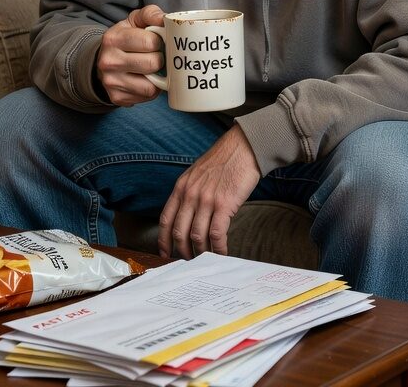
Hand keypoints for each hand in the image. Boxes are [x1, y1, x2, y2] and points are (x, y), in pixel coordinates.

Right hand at [95, 5, 165, 105]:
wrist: (104, 59)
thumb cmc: (127, 37)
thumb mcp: (135, 20)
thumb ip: (151, 14)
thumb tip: (165, 19)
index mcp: (113, 39)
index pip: (151, 42)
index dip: (159, 41)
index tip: (155, 41)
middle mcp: (109, 61)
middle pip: (153, 64)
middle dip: (160, 59)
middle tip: (155, 55)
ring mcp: (111, 82)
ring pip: (151, 85)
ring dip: (157, 77)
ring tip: (151, 68)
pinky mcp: (117, 97)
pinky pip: (147, 96)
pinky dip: (152, 88)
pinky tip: (145, 79)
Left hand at [158, 126, 261, 258]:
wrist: (244, 147)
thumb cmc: (225, 159)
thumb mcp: (198, 173)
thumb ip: (190, 192)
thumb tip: (190, 214)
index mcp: (181, 187)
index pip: (165, 220)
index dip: (163, 240)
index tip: (165, 253)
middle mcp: (190, 195)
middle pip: (179, 232)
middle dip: (183, 251)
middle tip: (188, 260)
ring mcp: (206, 200)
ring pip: (197, 236)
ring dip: (201, 252)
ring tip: (206, 259)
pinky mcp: (224, 204)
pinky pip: (216, 234)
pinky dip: (218, 248)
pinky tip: (222, 252)